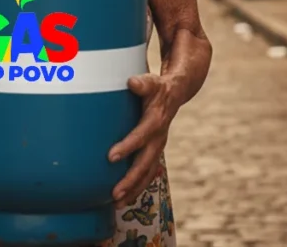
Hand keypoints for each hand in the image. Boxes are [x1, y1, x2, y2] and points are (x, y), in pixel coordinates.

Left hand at [108, 74, 177, 206]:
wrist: (175, 94)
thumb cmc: (157, 88)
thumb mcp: (152, 82)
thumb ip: (142, 84)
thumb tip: (132, 82)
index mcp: (156, 121)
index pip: (141, 136)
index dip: (127, 147)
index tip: (110, 157)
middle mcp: (159, 138)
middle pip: (145, 163)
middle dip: (130, 180)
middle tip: (114, 194)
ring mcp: (158, 148)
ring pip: (147, 174)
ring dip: (133, 190)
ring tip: (116, 204)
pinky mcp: (154, 153)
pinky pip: (147, 175)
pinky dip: (136, 188)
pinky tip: (123, 200)